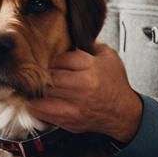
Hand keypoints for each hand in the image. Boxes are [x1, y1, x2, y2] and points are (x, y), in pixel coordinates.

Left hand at [26, 43, 143, 144]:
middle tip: (47, 73)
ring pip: (45, 92)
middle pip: (51, 75)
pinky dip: (36, 106)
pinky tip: (34, 101)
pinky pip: (43, 112)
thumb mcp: (108, 56)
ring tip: (40, 85)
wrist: (123, 112)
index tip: (57, 62)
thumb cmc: (115, 84)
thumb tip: (71, 36)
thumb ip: (89, 44)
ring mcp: (75, 105)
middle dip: (47, 73)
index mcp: (91, 67)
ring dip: (41, 88)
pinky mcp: (69, 119)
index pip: (61, 58)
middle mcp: (82, 86)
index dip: (56, 59)